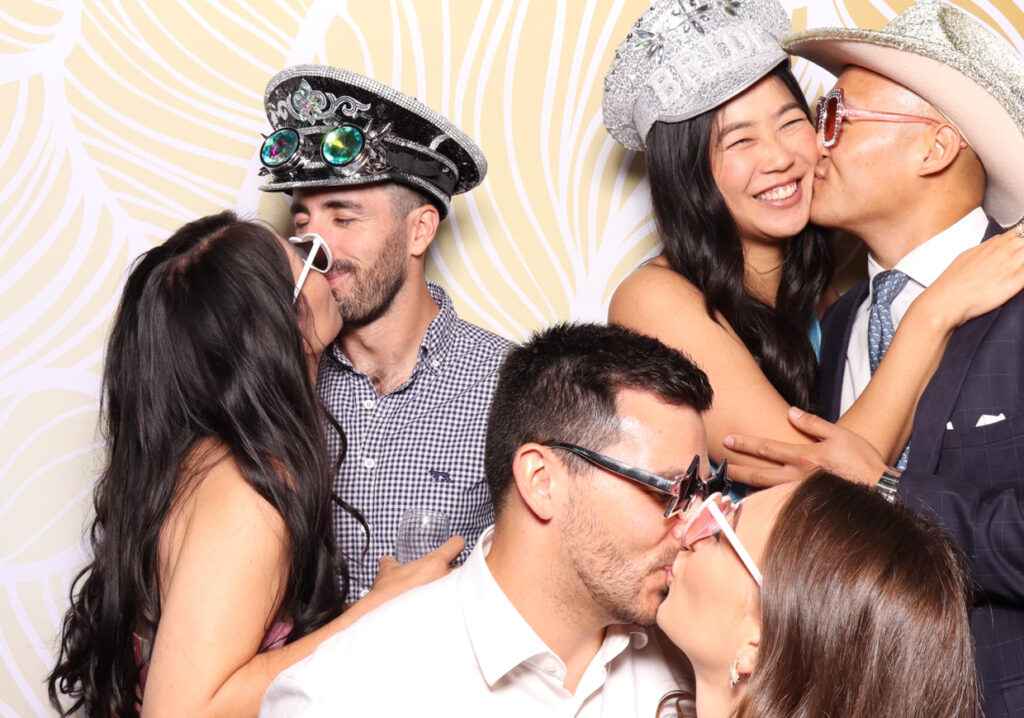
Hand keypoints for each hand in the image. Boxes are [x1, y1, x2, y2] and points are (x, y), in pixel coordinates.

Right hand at [368, 535, 465, 604]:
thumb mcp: (387, 573)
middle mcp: (446, 578)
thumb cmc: (388, 595)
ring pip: (462, 587)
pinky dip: (449, 606)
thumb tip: (387, 561)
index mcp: (435, 563)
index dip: (455, 544)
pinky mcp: (448, 612)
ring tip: (440, 594)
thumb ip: (390, 564)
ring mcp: (450, 596)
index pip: (457, 544)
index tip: (453, 547)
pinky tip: (437, 608)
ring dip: (453, 589)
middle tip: (443, 575)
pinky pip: (455, 605)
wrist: (384, 619)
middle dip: (454, 571)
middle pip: (462, 568)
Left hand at [723, 407, 888, 486]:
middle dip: (738, 467)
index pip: (767, 448)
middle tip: (720, 465)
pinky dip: (766, 500)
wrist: (881, 491)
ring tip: (731, 481)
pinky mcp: (808, 504)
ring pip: (768, 490)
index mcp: (804, 456)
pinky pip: (781, 501)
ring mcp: (802, 493)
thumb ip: (813, 423)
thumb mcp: (839, 434)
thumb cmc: (863, 462)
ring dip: (748, 485)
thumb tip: (791, 412)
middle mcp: (798, 476)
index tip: (728, 440)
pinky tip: (757, 499)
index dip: (745, 443)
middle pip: (759, 472)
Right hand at [917, 225, 1023, 327]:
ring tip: (1016, 269)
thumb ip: (986, 249)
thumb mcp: (967, 256)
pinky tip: (1020, 275)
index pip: (1019, 232)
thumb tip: (996, 243)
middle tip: (1017, 259)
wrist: (947, 299)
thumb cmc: (953, 282)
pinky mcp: (1015, 282)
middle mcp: (1004, 252)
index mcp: (993, 245)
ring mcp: (1011, 266)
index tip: (1020, 247)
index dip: (1022, 238)